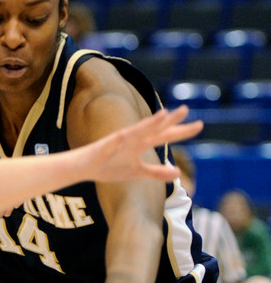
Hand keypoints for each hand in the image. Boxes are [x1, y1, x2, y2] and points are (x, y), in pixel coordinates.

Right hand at [87, 106, 201, 182]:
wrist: (83, 167)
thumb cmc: (109, 167)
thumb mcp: (137, 172)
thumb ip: (157, 172)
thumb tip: (177, 173)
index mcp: (141, 145)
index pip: (165, 136)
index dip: (181, 131)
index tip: (199, 125)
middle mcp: (133, 140)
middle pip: (154, 129)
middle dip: (169, 121)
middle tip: (186, 110)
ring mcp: (118, 142)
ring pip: (135, 132)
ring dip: (147, 124)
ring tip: (162, 116)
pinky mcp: (103, 147)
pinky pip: (111, 143)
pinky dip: (117, 140)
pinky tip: (123, 135)